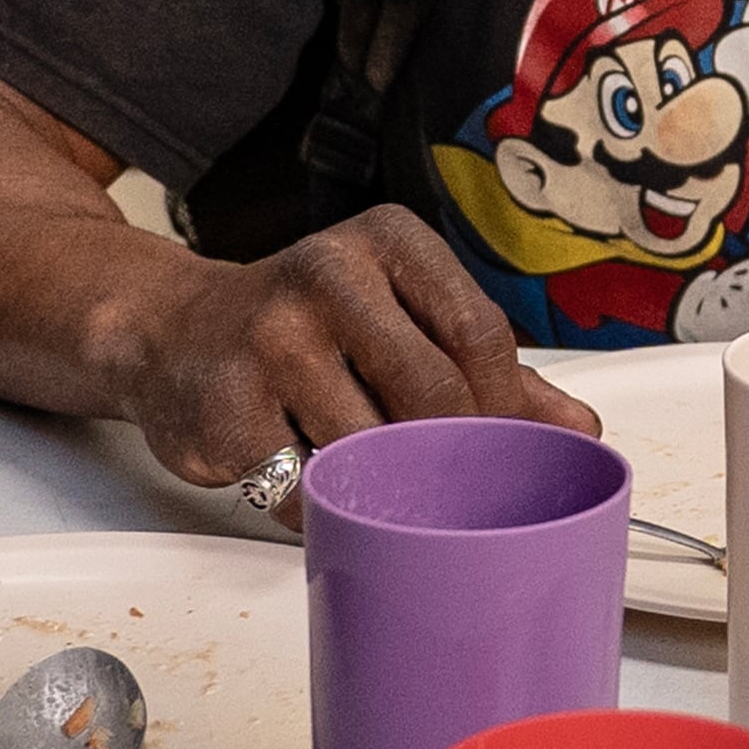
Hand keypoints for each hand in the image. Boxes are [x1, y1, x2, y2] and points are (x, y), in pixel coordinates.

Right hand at [105, 202, 591, 510]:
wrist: (170, 329)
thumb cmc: (303, 325)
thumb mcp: (397, 314)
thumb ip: (484, 366)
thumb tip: (578, 430)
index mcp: (387, 242)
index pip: (479, 332)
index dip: (505, 407)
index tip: (506, 449)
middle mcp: (327, 275)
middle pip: (431, 393)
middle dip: (452, 455)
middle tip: (454, 486)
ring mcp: (269, 340)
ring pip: (370, 449)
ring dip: (383, 485)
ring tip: (376, 478)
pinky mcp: (225, 409)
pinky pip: (304, 489)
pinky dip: (322, 506)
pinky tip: (315, 482)